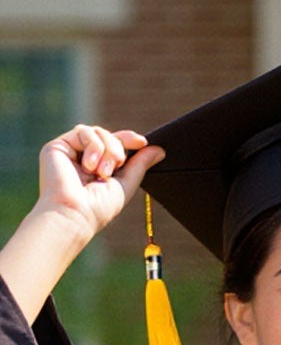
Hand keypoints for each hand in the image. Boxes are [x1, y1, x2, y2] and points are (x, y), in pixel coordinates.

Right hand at [33, 126, 159, 245]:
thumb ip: (140, 165)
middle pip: (108, 135)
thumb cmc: (99, 207)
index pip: (115, 144)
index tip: (142, 142)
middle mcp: (83, 158)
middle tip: (116, 167)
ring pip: (97, 131)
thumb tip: (159, 149)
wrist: (75, 213)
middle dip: (118, 148)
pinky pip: (83, 131)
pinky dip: (93, 146)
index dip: (129, 139)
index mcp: (98, 167)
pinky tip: (89, 166)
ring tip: (102, 172)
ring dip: (107, 149)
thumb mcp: (126, 184)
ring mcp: (70, 151)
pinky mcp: (57, 146)